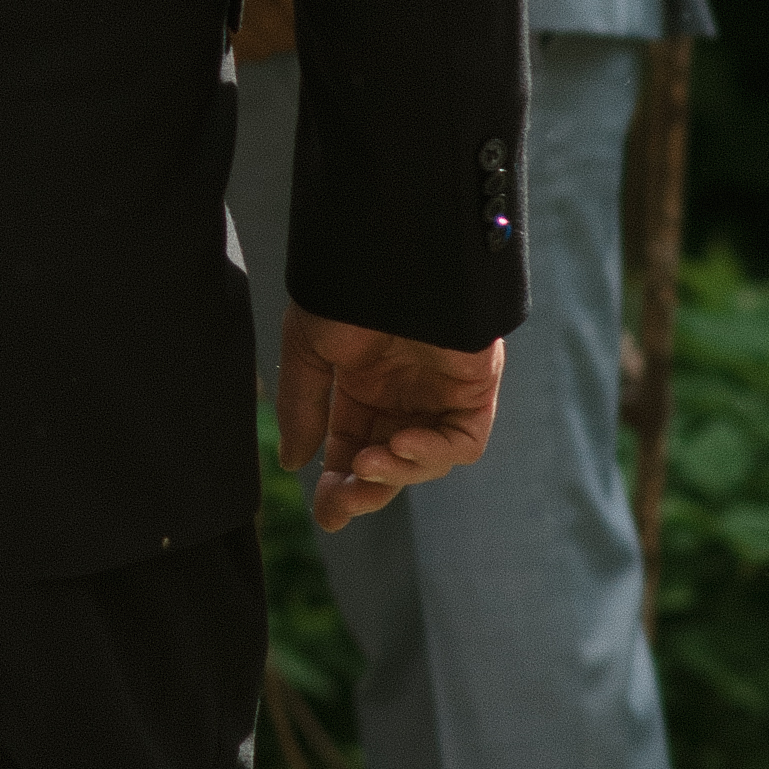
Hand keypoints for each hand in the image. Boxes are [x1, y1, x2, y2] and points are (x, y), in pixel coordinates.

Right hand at [280, 306, 504, 533]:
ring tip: (369, 461)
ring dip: (398, 471)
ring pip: (426, 460)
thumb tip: (293, 464)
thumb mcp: (309, 350)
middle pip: (391, 464)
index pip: (354, 450)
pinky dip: (434, 452)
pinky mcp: (475, 390)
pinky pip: (463, 441)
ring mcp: (441, 396)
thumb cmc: (347, 290)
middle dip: (367, 489)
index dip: (341, 485)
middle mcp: (404, 397)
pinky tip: (402, 444)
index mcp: (363, 389)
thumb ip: (304, 408)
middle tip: (343, 504)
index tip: (325, 514)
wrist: (394, 253)